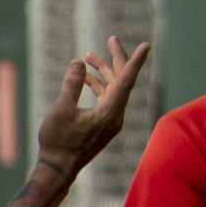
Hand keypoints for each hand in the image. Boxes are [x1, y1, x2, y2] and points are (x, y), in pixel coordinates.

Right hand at [36, 37, 150, 173]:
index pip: (127, 80)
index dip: (135, 61)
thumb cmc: (58, 142)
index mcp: (109, 112)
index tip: (147, 45)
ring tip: (87, 55)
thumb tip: (78, 63)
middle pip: (122, 80)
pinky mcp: (104, 124)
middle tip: (113, 38)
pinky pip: (106, 98)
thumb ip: (71, 85)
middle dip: (117, 58)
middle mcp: (115, 115)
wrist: (58, 168)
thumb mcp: (61, 111)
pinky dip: (98, 85)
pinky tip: (85, 77)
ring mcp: (111, 120)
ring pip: (113, 88)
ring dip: (102, 71)